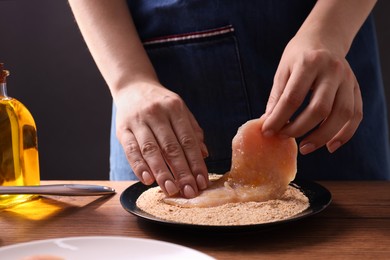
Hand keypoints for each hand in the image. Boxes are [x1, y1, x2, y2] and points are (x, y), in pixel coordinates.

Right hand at [115, 82, 208, 197]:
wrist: (132, 86)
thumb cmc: (160, 102)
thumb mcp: (180, 109)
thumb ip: (193, 131)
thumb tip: (204, 154)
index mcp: (175, 108)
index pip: (188, 140)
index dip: (196, 163)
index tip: (202, 181)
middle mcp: (157, 113)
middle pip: (171, 147)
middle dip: (182, 172)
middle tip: (189, 191)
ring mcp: (138, 121)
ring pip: (151, 150)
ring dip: (161, 172)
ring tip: (170, 189)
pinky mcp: (122, 129)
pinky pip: (131, 150)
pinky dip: (139, 166)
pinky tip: (147, 180)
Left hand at [262, 34, 362, 154]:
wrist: (325, 38)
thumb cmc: (299, 56)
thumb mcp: (283, 71)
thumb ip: (277, 97)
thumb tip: (268, 124)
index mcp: (309, 62)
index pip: (293, 97)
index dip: (279, 118)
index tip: (267, 132)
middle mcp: (333, 70)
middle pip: (320, 108)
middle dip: (300, 129)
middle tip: (285, 138)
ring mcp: (348, 79)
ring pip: (342, 114)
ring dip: (323, 136)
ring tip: (305, 147)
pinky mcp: (357, 88)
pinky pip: (355, 115)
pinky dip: (345, 134)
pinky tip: (330, 146)